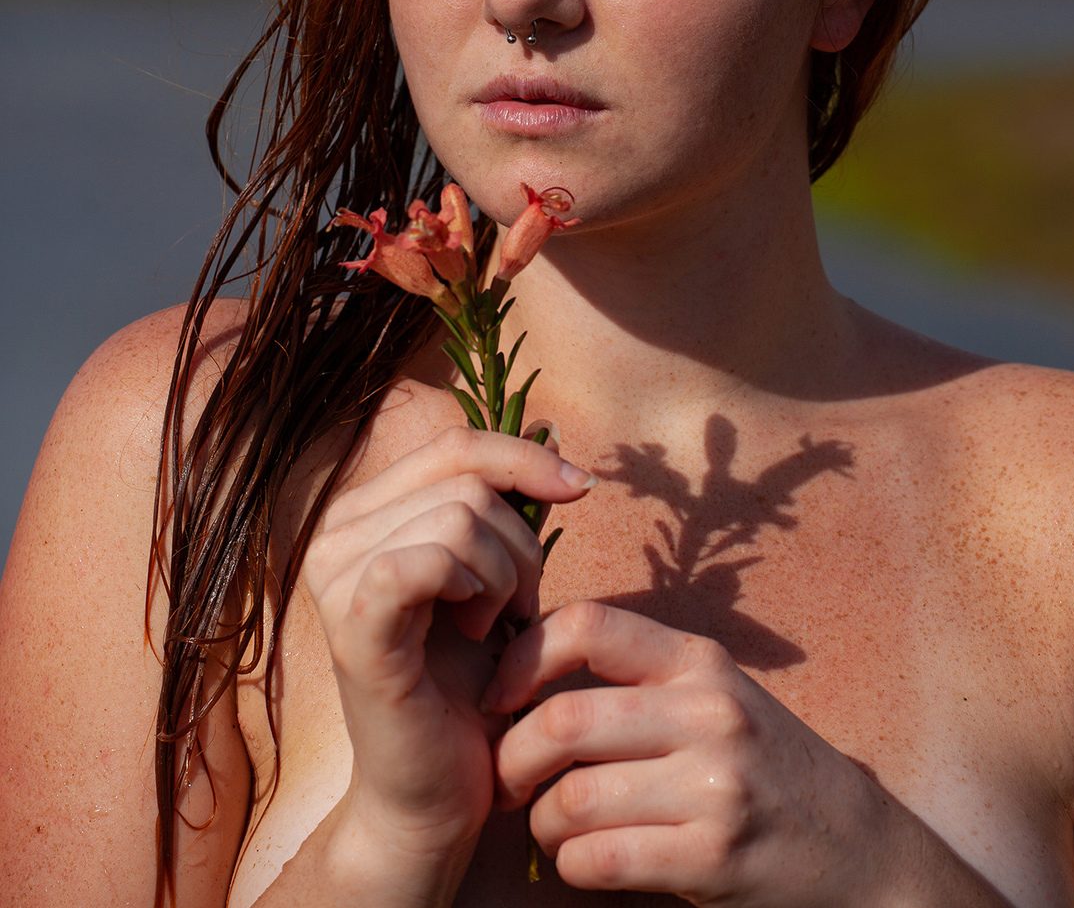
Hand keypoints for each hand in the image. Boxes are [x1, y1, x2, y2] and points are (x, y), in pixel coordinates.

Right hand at [301, 428, 596, 876]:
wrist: (433, 796)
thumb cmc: (464, 685)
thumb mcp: (489, 574)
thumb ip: (497, 507)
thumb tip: (551, 437)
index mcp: (360, 513)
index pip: (454, 444)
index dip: (524, 457)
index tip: (581, 488)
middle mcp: (333, 534)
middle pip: (464, 478)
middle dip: (520, 541)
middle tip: (518, 608)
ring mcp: (334, 579)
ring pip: (458, 514)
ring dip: (506, 573)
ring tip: (495, 627)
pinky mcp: (353, 627)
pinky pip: (426, 560)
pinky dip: (472, 585)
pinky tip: (475, 627)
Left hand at [487, 601, 902, 906]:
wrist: (852, 845)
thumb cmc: (758, 764)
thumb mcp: (711, 696)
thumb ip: (636, 678)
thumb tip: (519, 668)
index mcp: (698, 660)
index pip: (587, 625)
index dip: (521, 656)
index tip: (496, 697)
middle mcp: (708, 711)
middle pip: (563, 720)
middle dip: (512, 758)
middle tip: (506, 781)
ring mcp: (716, 785)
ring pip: (573, 799)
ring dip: (541, 822)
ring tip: (550, 827)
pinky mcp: (715, 856)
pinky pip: (600, 859)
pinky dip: (571, 865)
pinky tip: (582, 862)